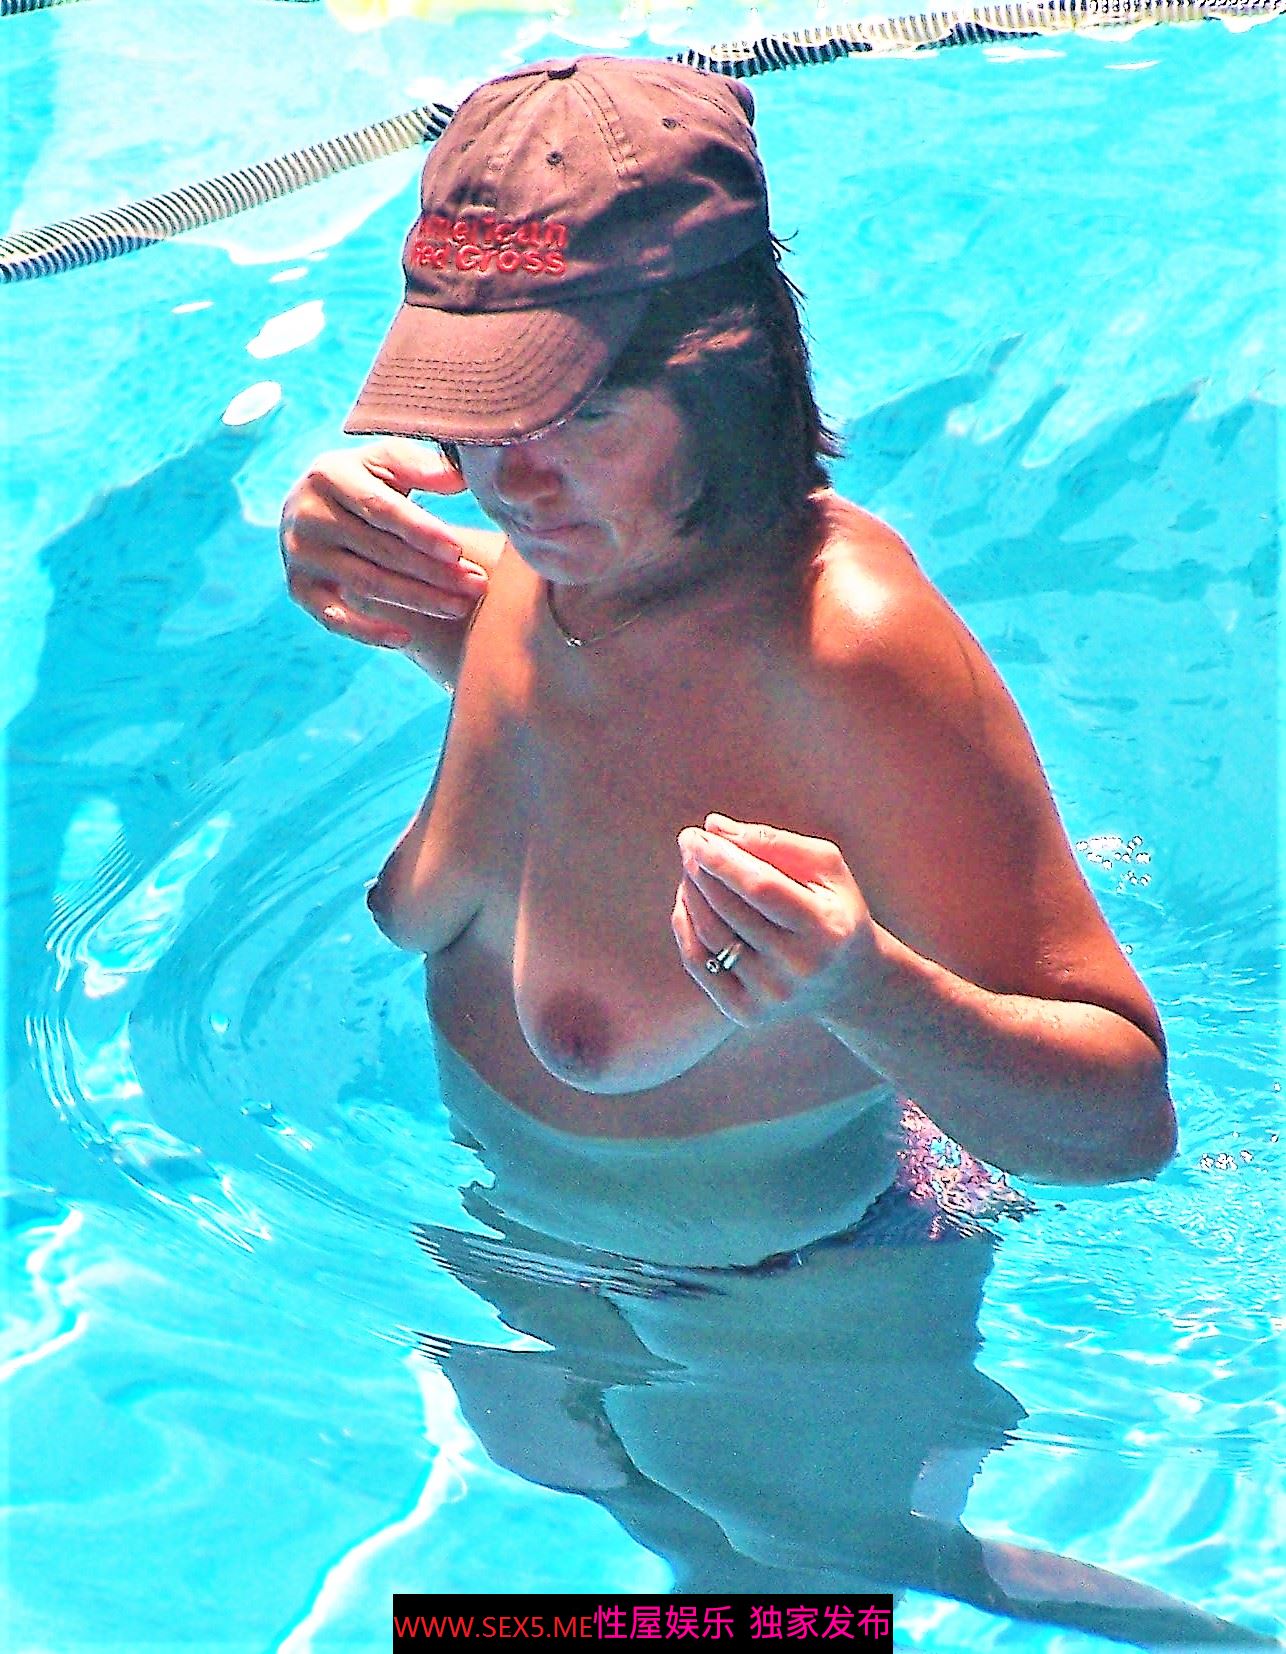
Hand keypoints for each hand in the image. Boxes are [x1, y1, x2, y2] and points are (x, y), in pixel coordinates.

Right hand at [279, 438, 489, 651]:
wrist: (314, 505)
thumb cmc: (366, 480)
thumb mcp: (387, 461)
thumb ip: (421, 466)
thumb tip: (457, 478)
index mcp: (329, 475)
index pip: (381, 509)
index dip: (421, 532)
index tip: (458, 551)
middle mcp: (307, 515)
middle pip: (380, 551)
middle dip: (433, 571)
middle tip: (476, 584)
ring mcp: (300, 555)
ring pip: (366, 585)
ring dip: (417, 600)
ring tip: (459, 606)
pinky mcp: (298, 588)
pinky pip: (334, 619)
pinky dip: (369, 632)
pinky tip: (406, 638)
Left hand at [671, 814, 878, 1025]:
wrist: (847, 981)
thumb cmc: (832, 909)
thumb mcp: (825, 868)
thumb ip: (774, 843)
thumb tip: (714, 827)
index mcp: (825, 928)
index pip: (761, 887)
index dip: (722, 859)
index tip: (694, 836)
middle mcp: (799, 966)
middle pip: (730, 910)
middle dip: (701, 871)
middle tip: (689, 846)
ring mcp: (772, 994)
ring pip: (710, 934)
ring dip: (691, 894)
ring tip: (691, 870)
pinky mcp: (747, 1012)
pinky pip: (699, 963)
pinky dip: (684, 927)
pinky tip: (687, 902)